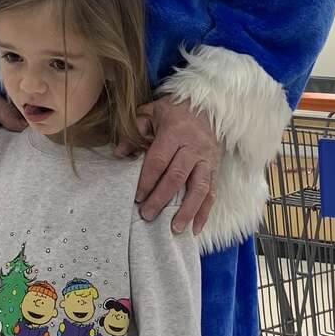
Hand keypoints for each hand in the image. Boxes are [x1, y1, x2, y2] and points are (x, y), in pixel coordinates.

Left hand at [123, 98, 221, 234]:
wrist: (210, 106)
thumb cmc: (175, 111)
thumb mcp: (152, 112)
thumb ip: (134, 131)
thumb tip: (118, 153)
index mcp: (175, 131)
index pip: (159, 159)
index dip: (148, 179)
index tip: (137, 196)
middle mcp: (193, 146)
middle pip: (177, 176)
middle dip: (161, 198)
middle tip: (147, 215)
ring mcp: (207, 159)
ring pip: (199, 188)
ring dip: (187, 210)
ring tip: (174, 229)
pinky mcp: (216, 168)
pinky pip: (212, 192)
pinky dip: (205, 212)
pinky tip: (196, 228)